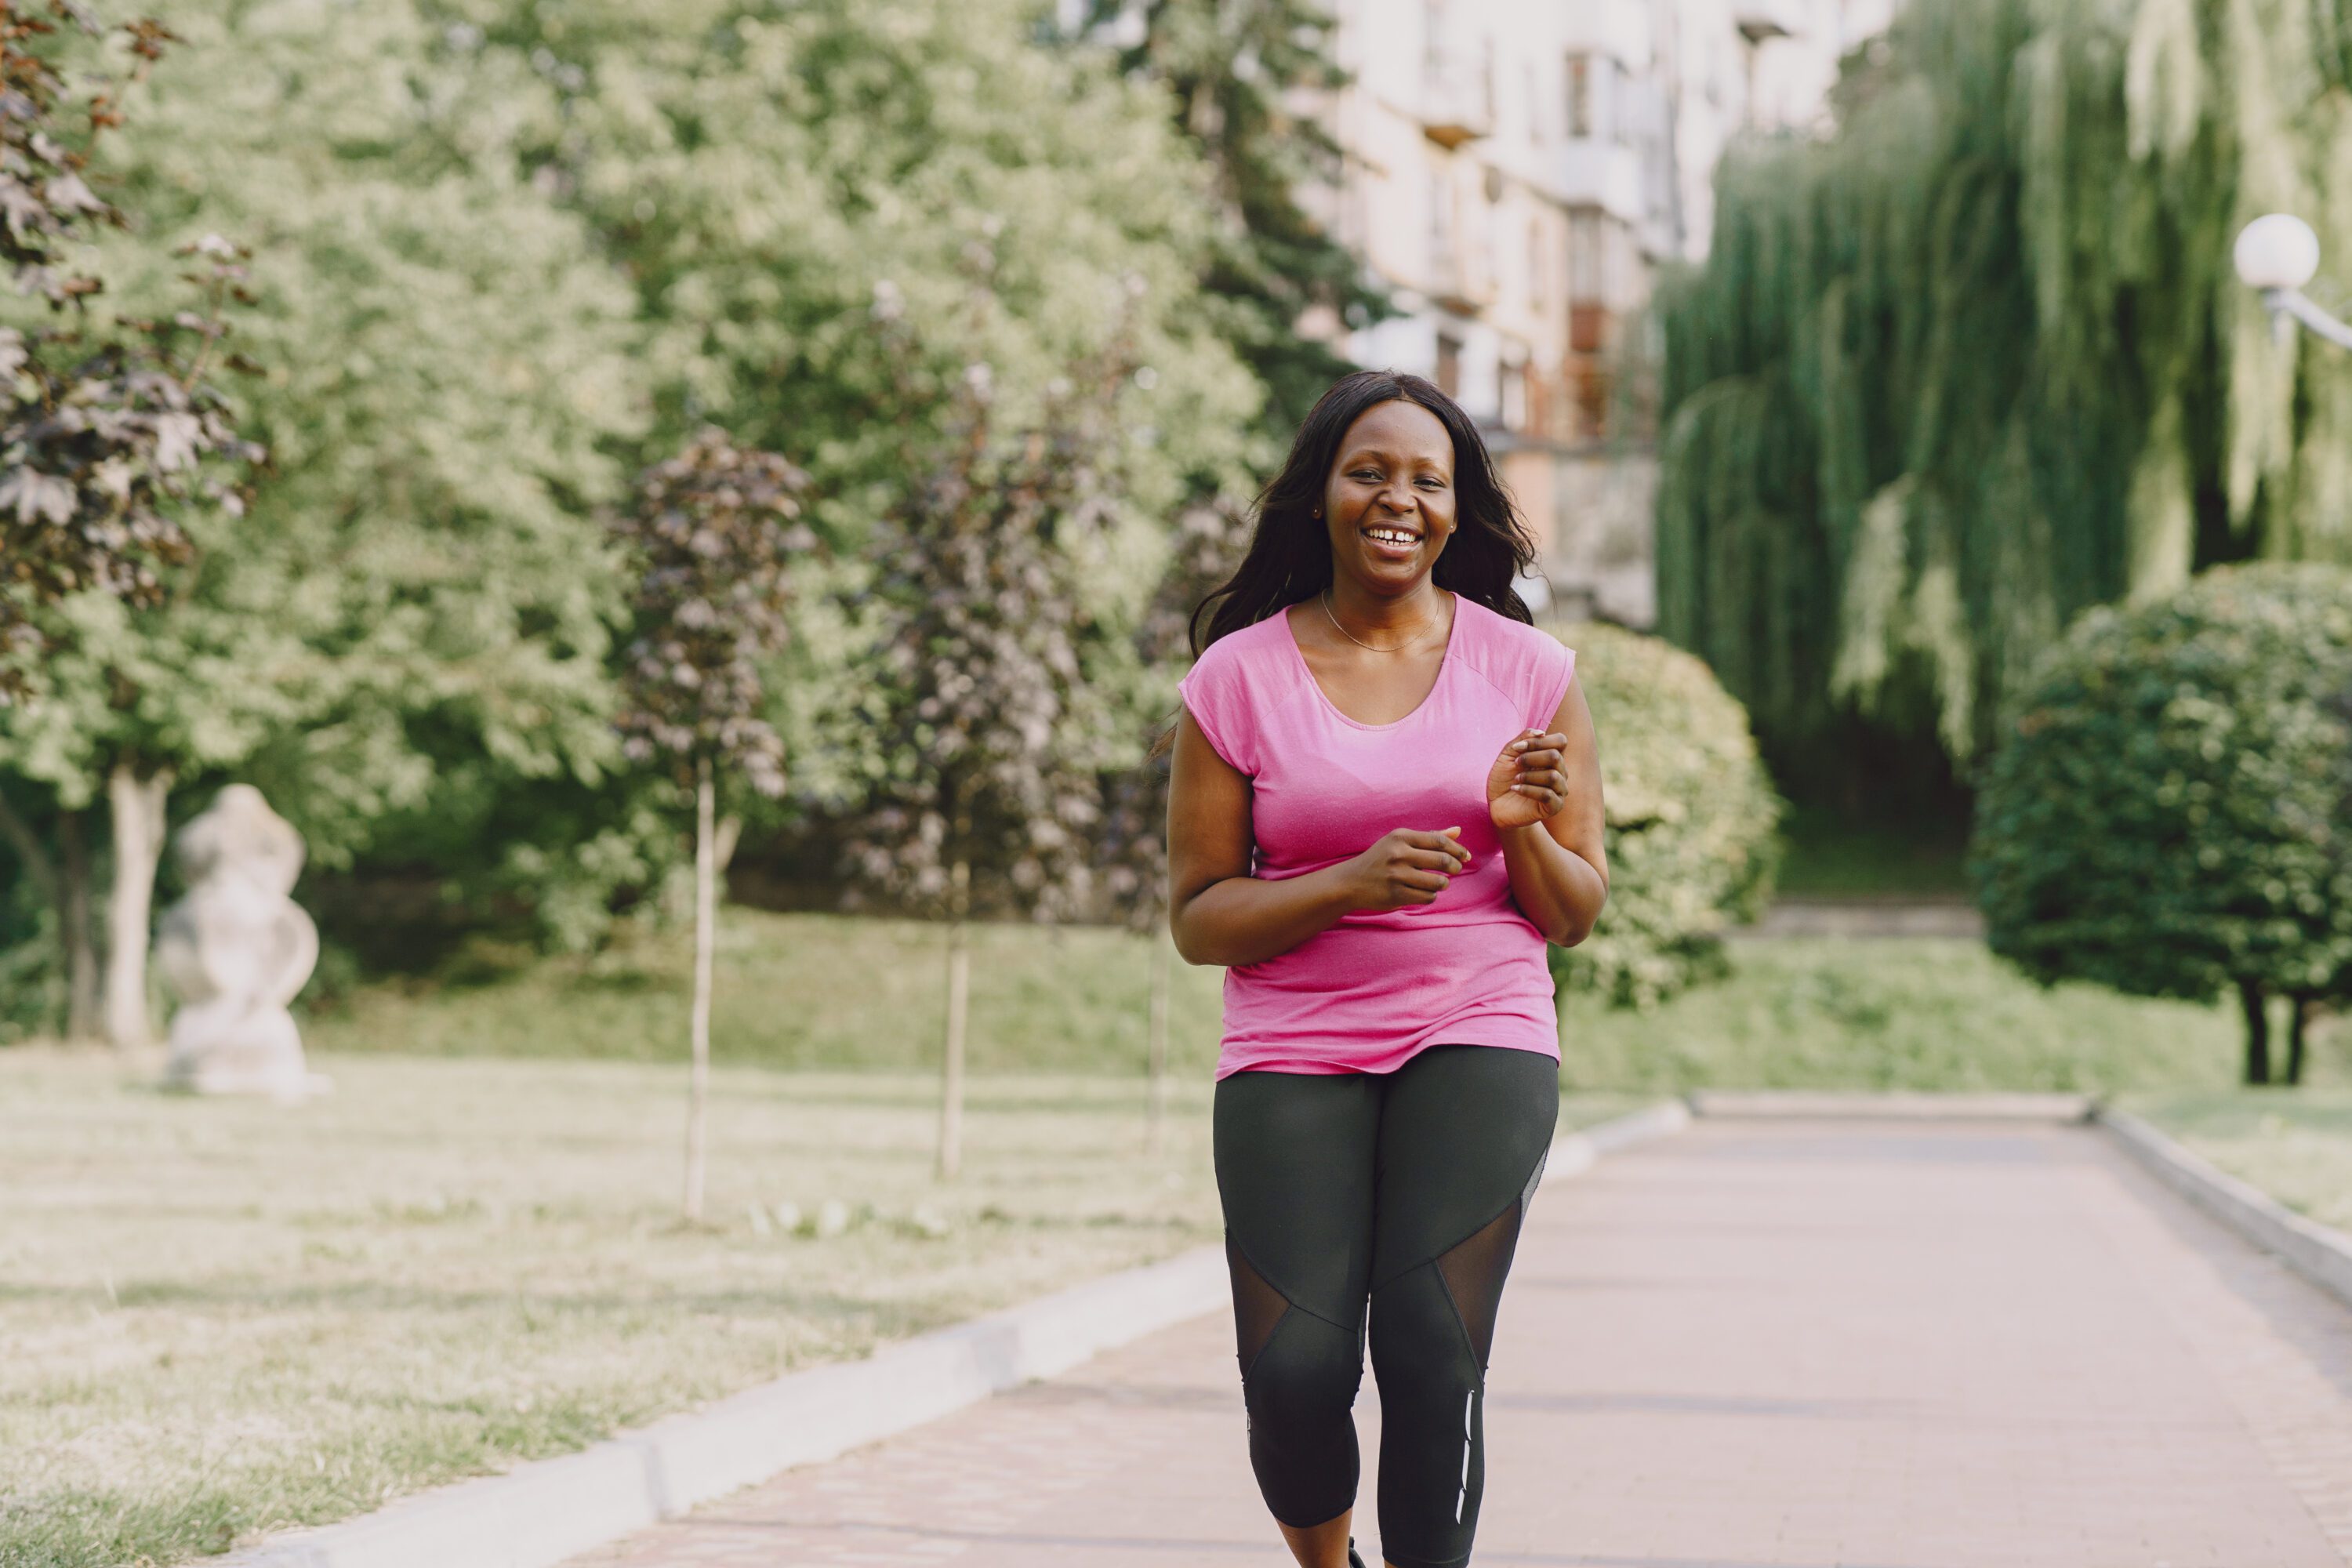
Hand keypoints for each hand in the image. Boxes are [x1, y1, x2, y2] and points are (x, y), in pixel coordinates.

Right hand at [1343, 826, 1471, 911]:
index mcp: (1400, 836)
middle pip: (1443, 861)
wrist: (1350, 882)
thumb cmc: (1380, 859)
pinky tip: (1423, 892)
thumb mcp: (1399, 842)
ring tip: (1439, 882)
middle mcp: (1398, 854)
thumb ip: (1429, 837)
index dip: (1458, 849)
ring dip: (1443, 884)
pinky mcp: (1395, 895)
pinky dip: (1430, 896)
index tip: (1466, 856)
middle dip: (1455, 867)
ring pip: (1437, 882)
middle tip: (1455, 870)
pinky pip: (1427, 897)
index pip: (1439, 841)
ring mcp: (1396, 875)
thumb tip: (1458, 830)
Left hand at [1489, 729, 1569, 829]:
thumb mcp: (1508, 754)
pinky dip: (1528, 790)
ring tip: (1516, 780)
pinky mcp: (1554, 807)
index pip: (1560, 741)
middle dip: (1531, 757)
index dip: (1539, 741)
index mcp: (1552, 757)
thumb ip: (1523, 740)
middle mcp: (1560, 772)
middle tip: (1515, 764)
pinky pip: (1547, 795)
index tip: (1518, 748)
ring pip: (1552, 776)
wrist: (1495, 805)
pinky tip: (1516, 790)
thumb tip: (1541, 732)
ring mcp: (1559, 790)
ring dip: (1529, 776)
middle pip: (1555, 757)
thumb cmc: (1503, 778)